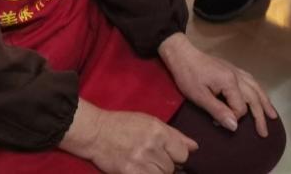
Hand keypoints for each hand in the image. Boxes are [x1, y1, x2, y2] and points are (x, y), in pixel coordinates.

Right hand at [60, 99, 196, 173]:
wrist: (96, 132)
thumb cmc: (123, 125)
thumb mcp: (150, 122)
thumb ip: (174, 135)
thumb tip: (194, 147)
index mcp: (159, 130)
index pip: (182, 153)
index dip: (175, 155)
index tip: (167, 153)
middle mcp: (152, 146)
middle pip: (171, 167)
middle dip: (163, 165)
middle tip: (150, 158)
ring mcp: (141, 161)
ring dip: (155, 173)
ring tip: (143, 164)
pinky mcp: (131, 172)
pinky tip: (139, 169)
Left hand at [158, 32, 276, 136]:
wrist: (182, 54)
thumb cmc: (188, 76)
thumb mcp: (199, 96)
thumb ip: (218, 111)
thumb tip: (235, 126)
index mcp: (230, 82)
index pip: (240, 108)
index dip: (232, 119)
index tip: (217, 122)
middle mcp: (237, 76)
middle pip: (254, 98)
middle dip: (260, 116)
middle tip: (264, 133)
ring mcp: (236, 71)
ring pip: (256, 87)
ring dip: (265, 102)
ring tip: (273, 115)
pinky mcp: (232, 68)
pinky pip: (251, 80)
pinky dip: (258, 89)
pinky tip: (259, 94)